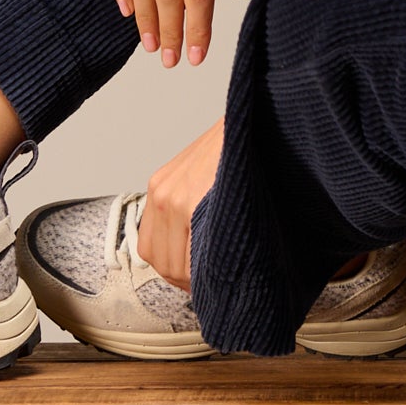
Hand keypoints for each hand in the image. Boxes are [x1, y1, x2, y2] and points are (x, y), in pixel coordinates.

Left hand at [134, 116, 224, 290]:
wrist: (251, 121)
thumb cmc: (236, 150)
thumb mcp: (205, 174)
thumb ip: (196, 207)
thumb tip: (202, 249)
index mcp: (161, 188)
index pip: (154, 250)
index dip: (176, 272)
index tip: (197, 278)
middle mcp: (161, 194)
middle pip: (161, 262)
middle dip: (187, 280)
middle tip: (211, 284)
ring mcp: (173, 197)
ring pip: (174, 264)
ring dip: (197, 279)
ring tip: (219, 279)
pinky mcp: (189, 199)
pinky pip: (190, 254)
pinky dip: (203, 270)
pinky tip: (221, 267)